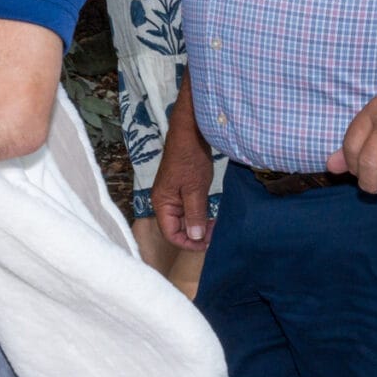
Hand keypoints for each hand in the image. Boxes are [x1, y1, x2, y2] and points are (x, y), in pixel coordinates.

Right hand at [152, 111, 217, 250]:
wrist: (190, 132)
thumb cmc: (190, 158)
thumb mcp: (195, 188)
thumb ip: (194, 213)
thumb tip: (195, 237)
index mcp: (162, 202)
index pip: (170, 233)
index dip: (188, 243)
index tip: (207, 243)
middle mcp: (164, 201)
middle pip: (176, 228)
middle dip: (195, 234)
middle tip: (215, 233)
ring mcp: (172, 194)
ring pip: (183, 219)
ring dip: (198, 224)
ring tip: (215, 225)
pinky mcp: (181, 188)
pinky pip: (188, 208)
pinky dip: (199, 214)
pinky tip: (211, 214)